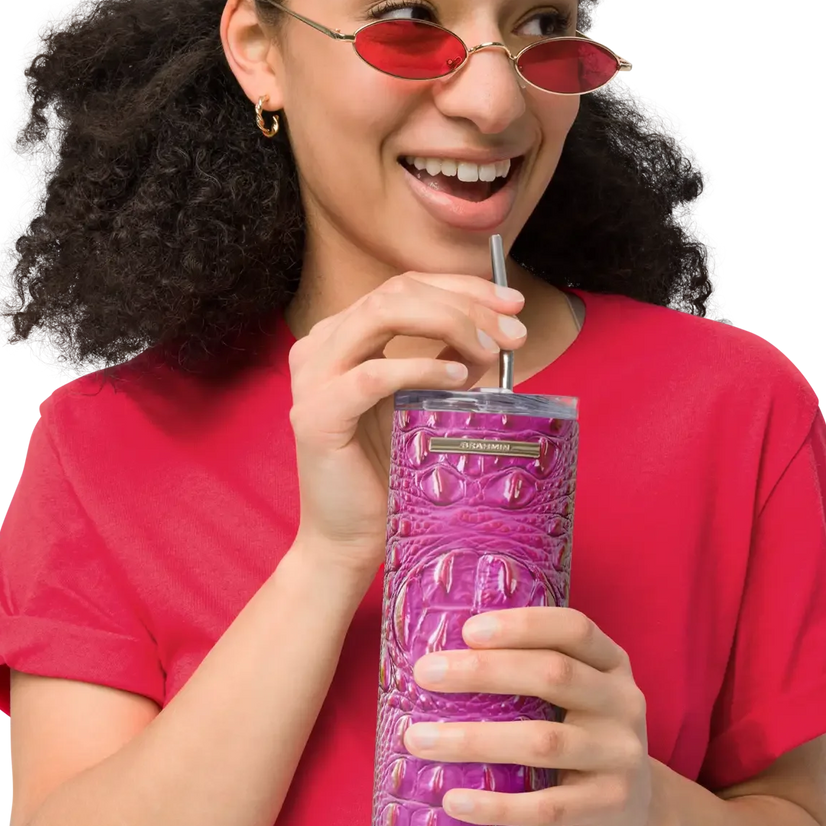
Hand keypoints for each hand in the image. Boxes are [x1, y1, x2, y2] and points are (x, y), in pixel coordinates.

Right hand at [287, 271, 525, 575]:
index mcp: (341, 337)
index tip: (514, 304)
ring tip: (492, 352)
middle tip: (514, 333)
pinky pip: (374, 374)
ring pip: (382, 315)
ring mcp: (312, 379)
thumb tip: (495, 335)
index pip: (404, 286)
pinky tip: (458, 378)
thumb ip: (447, 363)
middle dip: (465, 304)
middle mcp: (318, 347)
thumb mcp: (423, 405)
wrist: (349, 539)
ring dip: (449, 324)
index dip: (463, 287)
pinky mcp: (315, 416)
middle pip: (397, 292)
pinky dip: (421, 368)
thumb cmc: (386, 476)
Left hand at [407, 607, 657, 825]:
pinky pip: (545, 806)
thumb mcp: (575, 700)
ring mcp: (620, 756)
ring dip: (473, 740)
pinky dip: (495, 804)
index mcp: (612, 666)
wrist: (637, 816)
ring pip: (543, 742)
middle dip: (483, 671)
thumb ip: (533, 677)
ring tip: (418, 740)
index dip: (523, 625)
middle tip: (425, 674)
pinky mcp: (608, 806)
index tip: (468, 630)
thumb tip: (442, 661)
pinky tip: (454, 800)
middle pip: (554, 675)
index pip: (574, 629)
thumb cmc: (581, 742)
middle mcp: (623, 704)